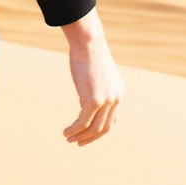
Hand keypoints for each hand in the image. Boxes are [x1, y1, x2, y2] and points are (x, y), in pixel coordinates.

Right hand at [60, 9, 125, 145]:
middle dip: (92, 137)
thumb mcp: (95, 72)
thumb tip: (84, 101)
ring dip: (81, 136)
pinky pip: (83, 122)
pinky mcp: (93, 100)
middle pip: (106, 127)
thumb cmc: (88, 51)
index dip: (101, 128)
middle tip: (79, 143)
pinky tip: (66, 132)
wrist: (88, 41)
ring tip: (69, 139)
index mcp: (119, 91)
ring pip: (94, 128)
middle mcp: (116, 98)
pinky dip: (75, 130)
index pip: (113, 117)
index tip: (88, 133)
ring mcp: (106, 100)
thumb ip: (94, 87)